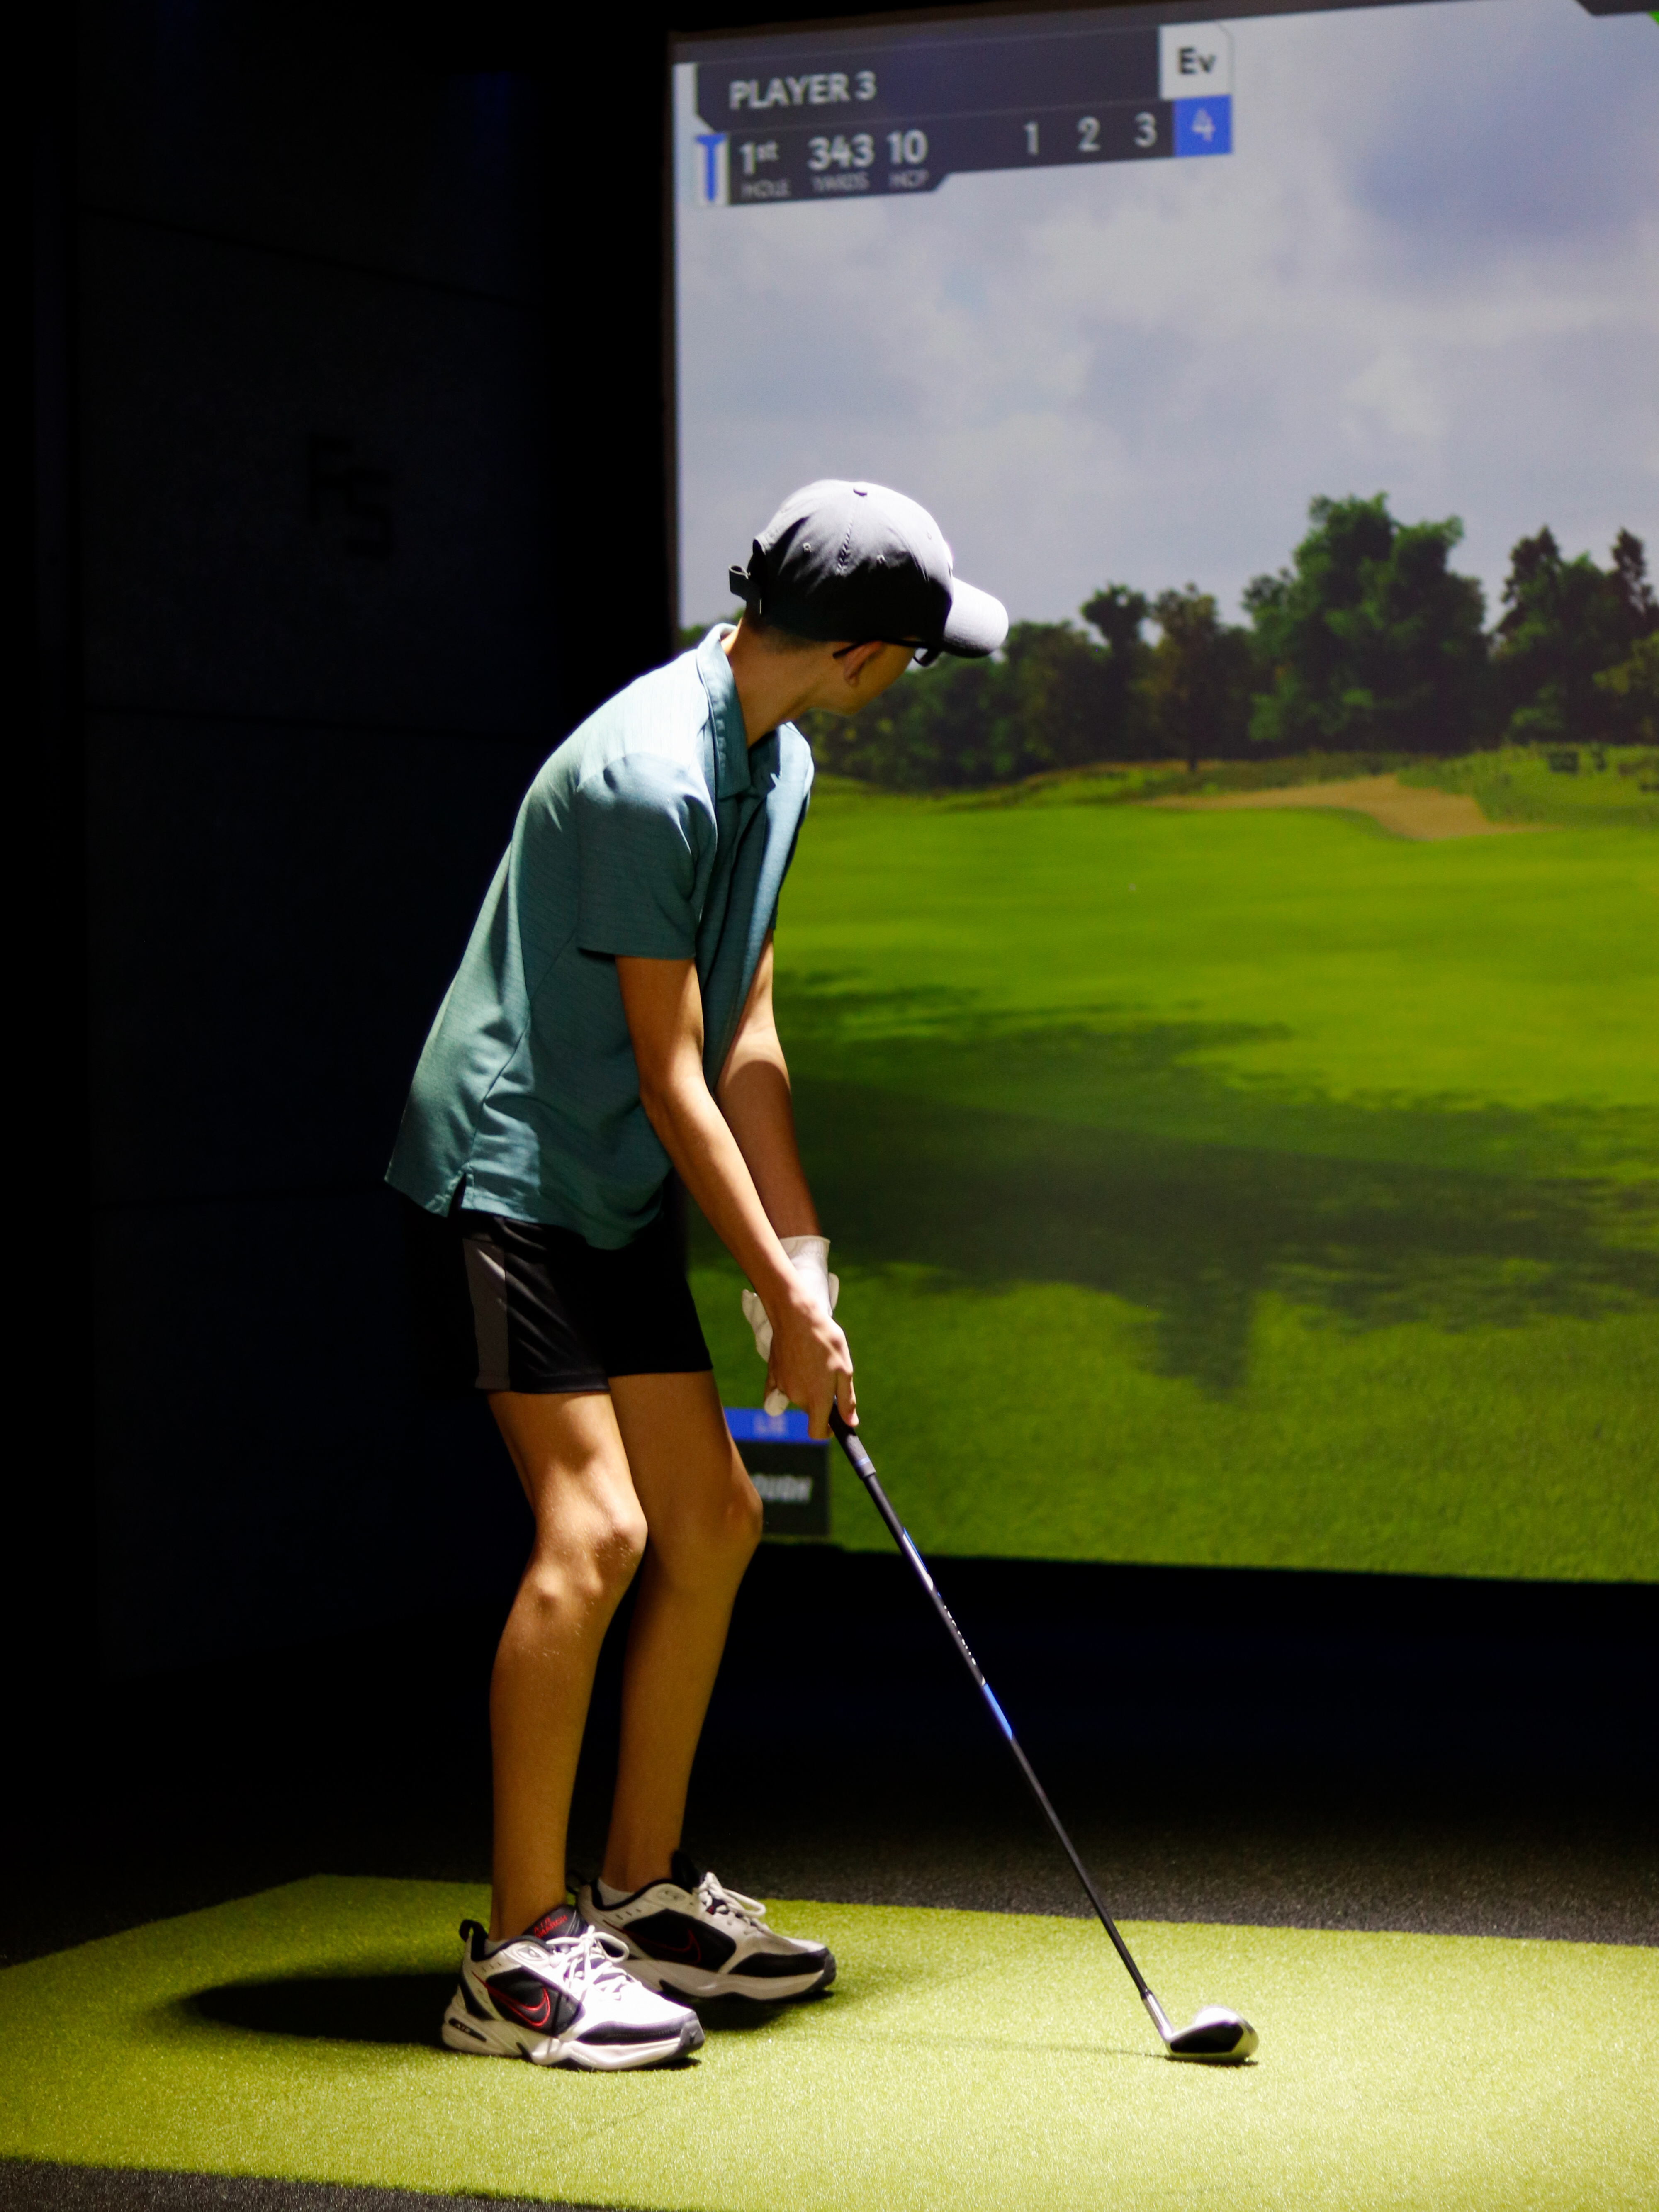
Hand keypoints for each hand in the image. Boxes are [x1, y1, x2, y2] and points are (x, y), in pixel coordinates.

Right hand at [766, 1288, 856, 1439]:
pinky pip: (780, 1387)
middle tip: (830, 1374)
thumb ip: (846, 1400)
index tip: (834, 1422)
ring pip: (798, 1396)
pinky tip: (796, 1366)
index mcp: (816, 1399)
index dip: (827, 1431)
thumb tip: (850, 1423)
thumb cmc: (825, 1341)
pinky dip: (790, 1381)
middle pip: (810, 1411)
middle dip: (820, 1401)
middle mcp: (797, 1397)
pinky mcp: (773, 1374)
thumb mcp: (845, 1369)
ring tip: (815, 1360)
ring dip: (808, 1386)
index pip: (817, 1433)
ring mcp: (782, 1386)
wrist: (796, 1315)